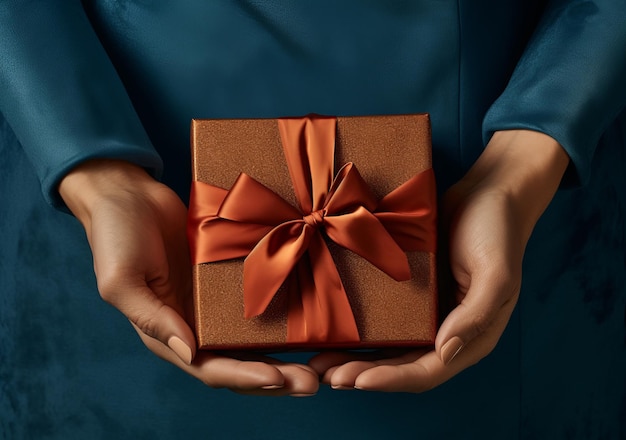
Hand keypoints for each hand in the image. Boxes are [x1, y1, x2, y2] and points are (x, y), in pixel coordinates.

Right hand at [59, 160, 317, 395]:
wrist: (128, 193)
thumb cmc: (116, 234)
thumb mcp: (121, 280)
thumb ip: (151, 318)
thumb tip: (188, 352)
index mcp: (167, 333)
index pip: (209, 368)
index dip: (243, 377)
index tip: (278, 378)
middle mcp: (195, 325)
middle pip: (240, 362)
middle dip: (276, 377)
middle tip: (313, 383)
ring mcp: (214, 303)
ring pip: (254, 339)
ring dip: (285, 355)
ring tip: (320, 365)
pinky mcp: (229, 277)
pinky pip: (258, 301)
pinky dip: (283, 316)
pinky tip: (312, 321)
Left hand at [309, 130, 569, 391]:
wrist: (488, 190)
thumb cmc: (498, 230)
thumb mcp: (497, 273)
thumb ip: (475, 315)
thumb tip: (446, 351)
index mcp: (470, 336)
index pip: (427, 372)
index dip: (391, 380)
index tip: (356, 381)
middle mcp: (445, 331)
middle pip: (400, 365)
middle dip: (363, 374)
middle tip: (325, 375)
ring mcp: (426, 313)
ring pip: (387, 346)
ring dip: (354, 357)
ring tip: (318, 362)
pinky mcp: (410, 292)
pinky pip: (381, 317)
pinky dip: (359, 328)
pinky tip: (332, 328)